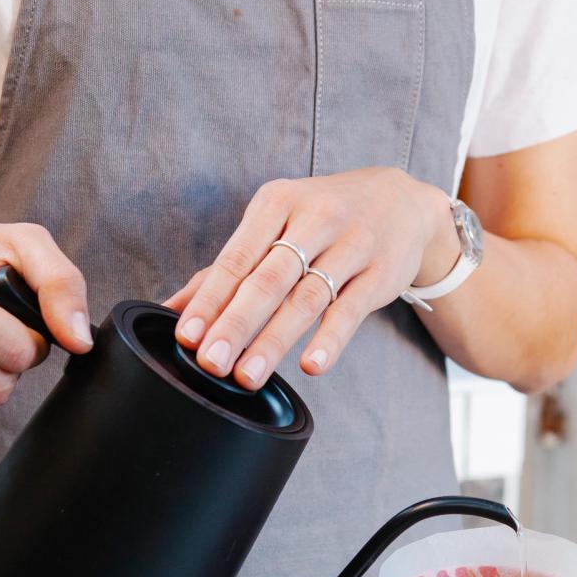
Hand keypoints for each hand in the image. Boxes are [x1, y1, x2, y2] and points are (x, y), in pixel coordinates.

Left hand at [167, 169, 455, 386]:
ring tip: (248, 375)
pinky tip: (311, 365)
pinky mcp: (381, 273)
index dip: (211, 299)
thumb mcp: (277, 222)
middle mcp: (314, 219)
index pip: (237, 257)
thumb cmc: (326, 216)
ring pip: (306, 298)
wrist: (404, 202)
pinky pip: (350, 310)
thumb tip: (171, 308)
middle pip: (268, 279)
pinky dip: (329, 340)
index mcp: (277, 203)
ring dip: (274, 340)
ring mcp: (351, 245)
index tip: (187, 336)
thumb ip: (228, 267)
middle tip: (211, 362)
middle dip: (235, 324)